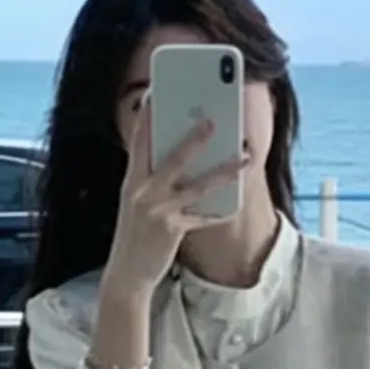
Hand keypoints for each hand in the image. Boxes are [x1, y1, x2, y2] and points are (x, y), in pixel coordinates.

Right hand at [105, 95, 247, 294]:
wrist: (126, 273)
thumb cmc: (134, 234)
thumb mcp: (136, 202)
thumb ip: (152, 180)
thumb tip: (182, 158)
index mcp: (131, 181)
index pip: (139, 142)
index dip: (145, 117)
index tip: (153, 94)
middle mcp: (142, 192)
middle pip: (173, 158)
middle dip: (195, 138)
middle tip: (214, 120)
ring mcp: (158, 211)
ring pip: (197, 185)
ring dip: (224, 170)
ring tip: (244, 156)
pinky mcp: (172, 230)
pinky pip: (204, 216)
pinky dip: (220, 211)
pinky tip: (236, 203)